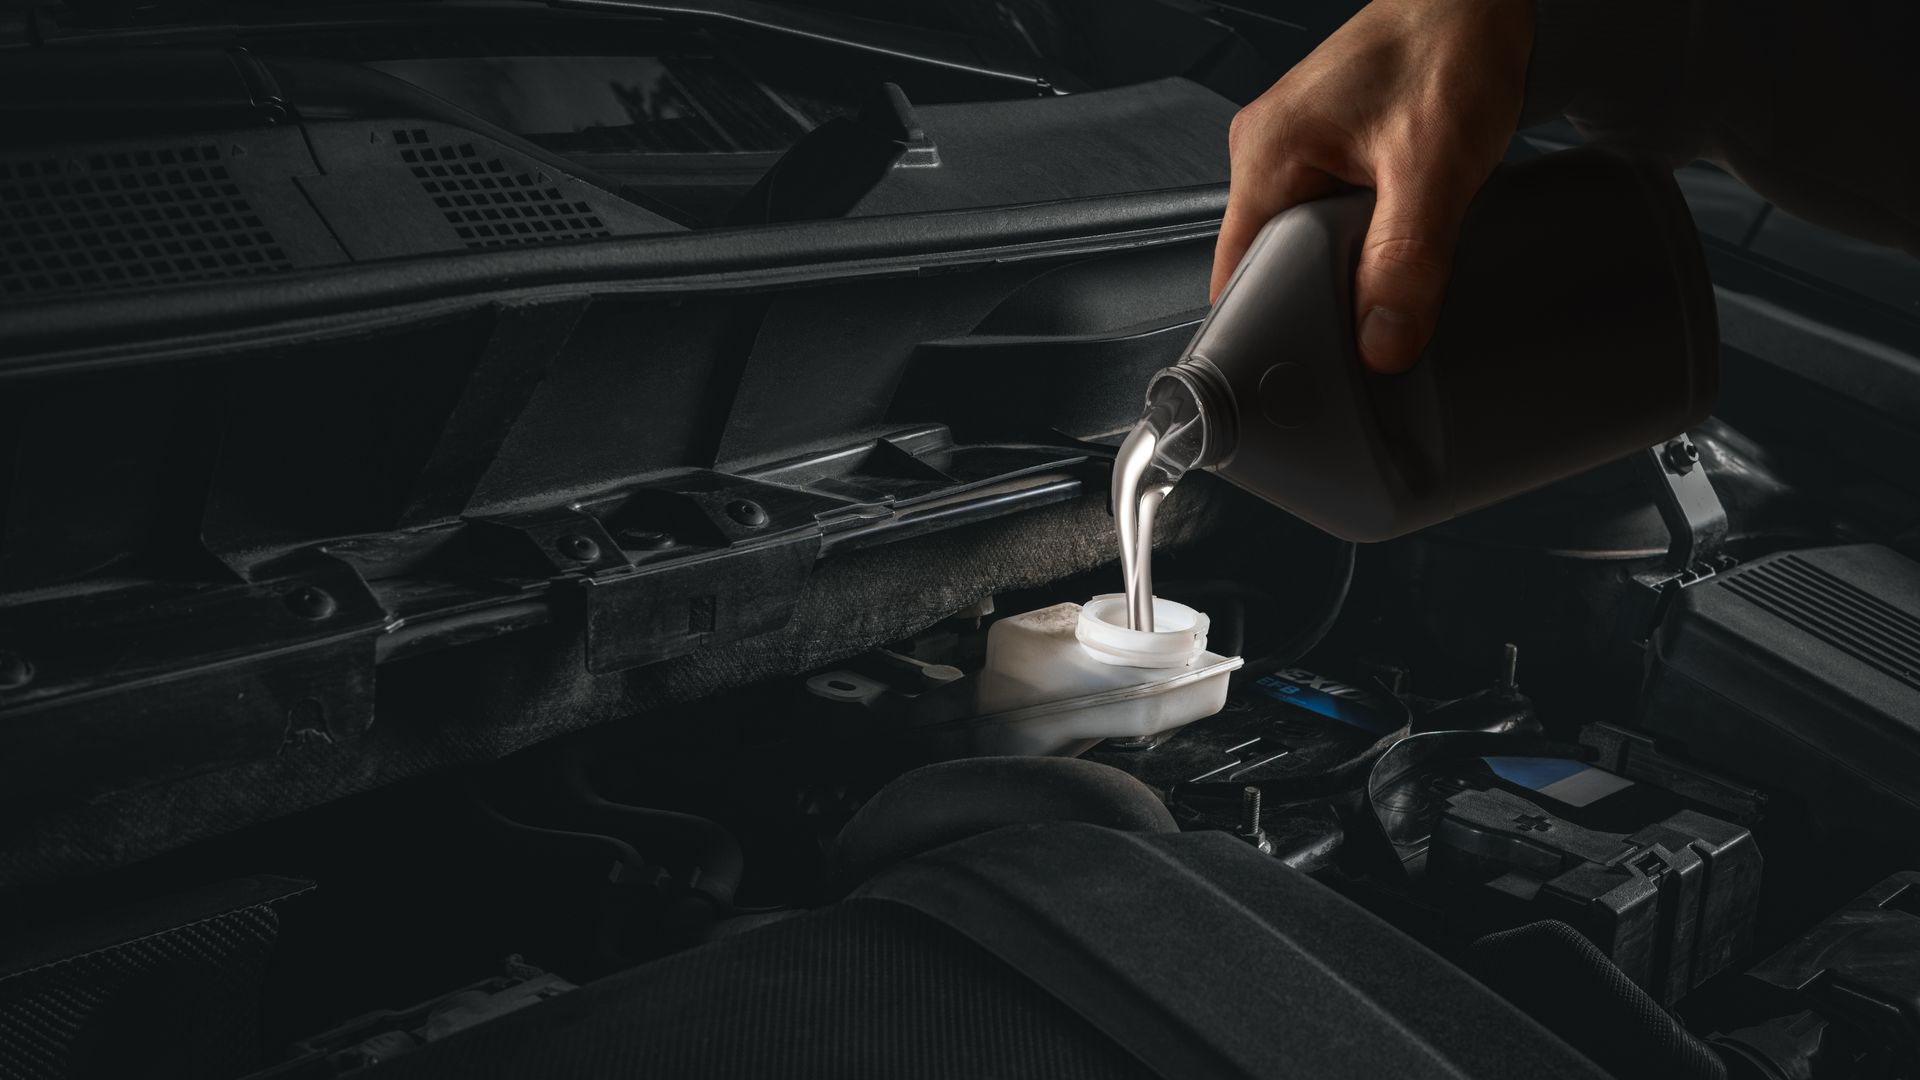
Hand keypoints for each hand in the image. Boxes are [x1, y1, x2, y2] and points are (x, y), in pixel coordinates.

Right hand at [1212, 0, 1533, 372]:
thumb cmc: (1449, 48)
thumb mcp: (1434, 167)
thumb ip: (1405, 261)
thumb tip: (1381, 344)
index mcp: (1265, 154)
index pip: (1237, 274)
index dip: (1271, 324)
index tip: (1314, 360)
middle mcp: (1265, 151)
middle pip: (1268, 265)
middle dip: (1317, 300)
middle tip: (1370, 323)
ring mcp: (1293, 150)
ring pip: (1302, 246)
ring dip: (1345, 269)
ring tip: (1391, 272)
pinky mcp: (1326, 150)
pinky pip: (1325, 219)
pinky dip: (1360, 241)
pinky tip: (1396, 240)